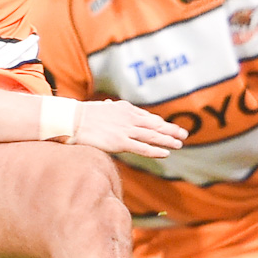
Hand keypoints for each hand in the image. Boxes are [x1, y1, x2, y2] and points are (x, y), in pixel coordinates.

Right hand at [71, 99, 186, 157]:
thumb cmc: (84, 115)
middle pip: (155, 124)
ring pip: (152, 135)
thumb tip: (112, 105)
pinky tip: (166, 153)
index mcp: (125, 109)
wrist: (73, 120)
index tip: (169, 127)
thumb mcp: (101, 108)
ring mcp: (126, 130)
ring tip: (179, 143)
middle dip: (170, 129)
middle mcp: (129, 118)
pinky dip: (155, 150)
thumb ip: (110, 108)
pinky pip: (142, 147)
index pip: (147, 117)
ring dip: (168, 139)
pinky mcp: (120, 142)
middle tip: (184, 134)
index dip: (160, 123)